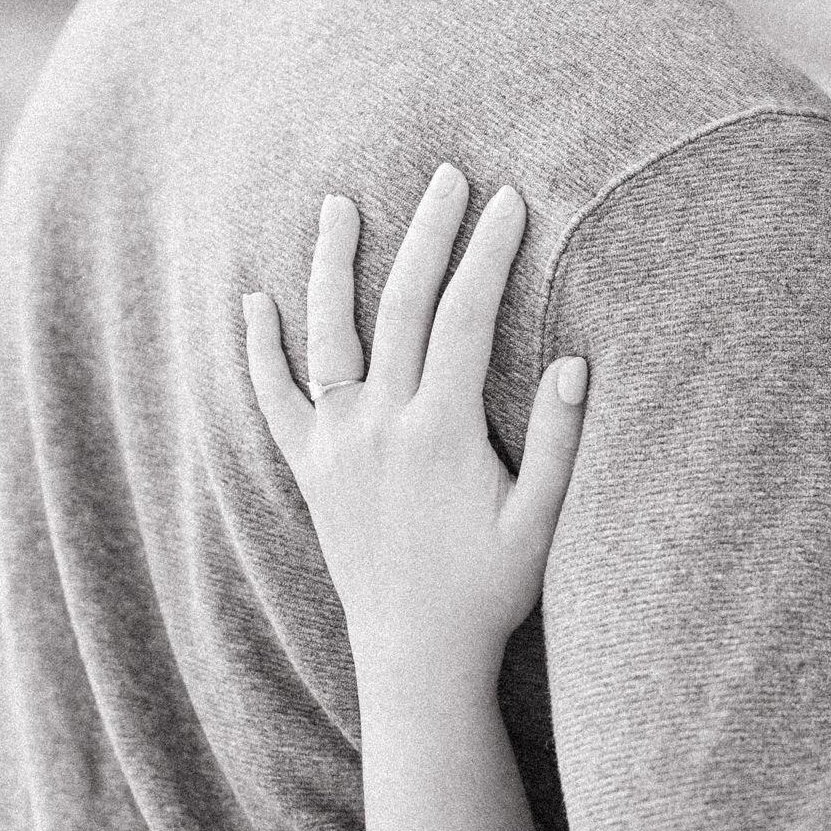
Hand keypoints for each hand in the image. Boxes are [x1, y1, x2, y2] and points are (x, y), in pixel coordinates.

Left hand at [242, 164, 587, 686]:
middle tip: (446, 176)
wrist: (415, 654)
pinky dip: (260, 349)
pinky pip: (275, 398)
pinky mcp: (310, 469)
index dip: (488, 253)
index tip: (510, 201)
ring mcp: (337, 444)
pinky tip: (253, 302)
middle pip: (399, 306)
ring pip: (328, 335)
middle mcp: (379, 425)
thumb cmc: (489, 590)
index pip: (463, 316)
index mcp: (440, 431)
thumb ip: (560, 442)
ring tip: (339, 205)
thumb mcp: (542, 522)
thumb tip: (577, 363)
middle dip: (426, 234)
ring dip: (332, 265)